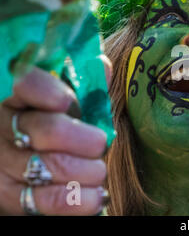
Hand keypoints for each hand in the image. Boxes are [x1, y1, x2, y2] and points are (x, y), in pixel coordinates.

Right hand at [0, 64, 110, 214]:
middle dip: (85, 139)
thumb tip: (101, 65)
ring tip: (98, 170)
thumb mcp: (67, 107)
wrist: (29, 176)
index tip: (68, 102)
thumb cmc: (56, 133)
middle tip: (99, 144)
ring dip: (87, 170)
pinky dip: (80, 199)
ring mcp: (5, 164)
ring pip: (52, 166)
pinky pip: (50, 200)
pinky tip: (94, 196)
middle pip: (47, 130)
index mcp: (19, 100)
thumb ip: (84, 88)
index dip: (48, 91)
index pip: (27, 84)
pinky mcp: (11, 198)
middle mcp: (5, 129)